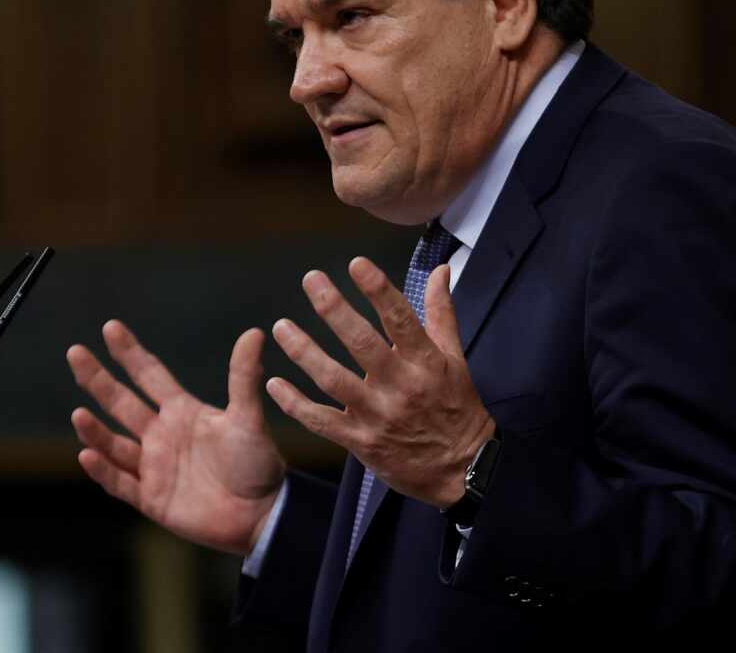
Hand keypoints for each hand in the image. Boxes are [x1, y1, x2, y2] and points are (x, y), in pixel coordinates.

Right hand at [67, 321, 285, 555]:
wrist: (263, 514)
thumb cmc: (258, 463)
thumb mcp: (248, 418)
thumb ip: (243, 378)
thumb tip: (254, 332)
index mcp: (183, 412)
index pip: (149, 375)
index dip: (130, 353)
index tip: (110, 327)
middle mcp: (162, 435)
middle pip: (122, 403)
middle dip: (98, 379)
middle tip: (75, 352)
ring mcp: (154, 467)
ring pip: (115, 444)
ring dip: (95, 430)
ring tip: (78, 414)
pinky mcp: (152, 499)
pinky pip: (120, 483)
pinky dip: (103, 470)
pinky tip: (87, 454)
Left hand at [266, 258, 494, 508]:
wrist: (462, 471)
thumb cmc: (456, 408)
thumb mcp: (456, 359)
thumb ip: (441, 313)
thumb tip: (440, 270)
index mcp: (426, 362)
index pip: (400, 319)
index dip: (378, 290)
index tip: (356, 264)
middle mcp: (401, 386)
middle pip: (361, 343)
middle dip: (333, 309)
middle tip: (310, 280)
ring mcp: (378, 415)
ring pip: (333, 379)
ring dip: (304, 351)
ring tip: (282, 326)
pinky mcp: (361, 441)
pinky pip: (321, 421)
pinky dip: (295, 403)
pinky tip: (274, 384)